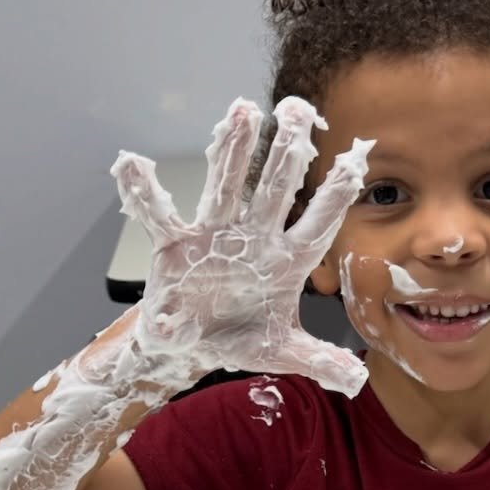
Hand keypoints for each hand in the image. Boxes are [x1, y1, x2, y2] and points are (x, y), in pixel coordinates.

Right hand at [110, 97, 372, 395]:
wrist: (190, 347)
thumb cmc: (239, 340)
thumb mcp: (279, 352)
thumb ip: (317, 359)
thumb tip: (356, 381)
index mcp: (286, 261)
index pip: (316, 225)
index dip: (334, 197)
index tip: (356, 161)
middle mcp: (254, 237)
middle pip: (274, 189)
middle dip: (286, 151)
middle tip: (297, 108)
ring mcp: (214, 234)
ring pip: (225, 186)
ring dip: (233, 151)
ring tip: (241, 110)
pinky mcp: (175, 243)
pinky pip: (160, 215)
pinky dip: (144, 192)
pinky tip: (132, 163)